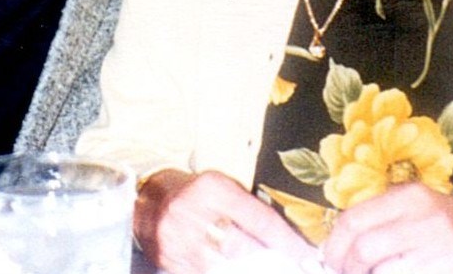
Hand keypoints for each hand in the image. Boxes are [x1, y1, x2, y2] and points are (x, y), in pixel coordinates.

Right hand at [134, 169, 311, 273]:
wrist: (146, 201)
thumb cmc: (194, 193)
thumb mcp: (222, 187)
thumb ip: (249, 209)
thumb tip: (285, 237)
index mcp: (212, 188)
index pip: (258, 219)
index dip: (286, 241)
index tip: (306, 255)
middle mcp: (192, 213)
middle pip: (242, 248)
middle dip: (271, 263)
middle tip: (291, 268)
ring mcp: (178, 241)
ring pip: (223, 267)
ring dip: (247, 271)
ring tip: (268, 268)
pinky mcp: (168, 262)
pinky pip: (202, 273)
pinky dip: (220, 272)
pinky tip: (232, 269)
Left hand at [321, 185, 452, 273]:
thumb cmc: (449, 226)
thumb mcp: (416, 209)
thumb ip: (379, 222)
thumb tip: (336, 250)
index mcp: (410, 198)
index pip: (352, 221)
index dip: (334, 248)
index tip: (331, 262)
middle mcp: (426, 220)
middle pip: (364, 251)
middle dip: (349, 270)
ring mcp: (444, 250)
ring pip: (384, 272)